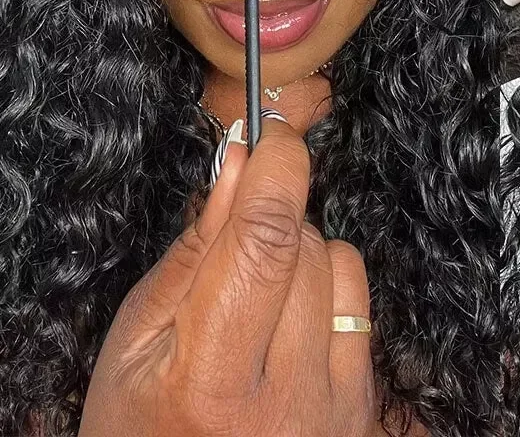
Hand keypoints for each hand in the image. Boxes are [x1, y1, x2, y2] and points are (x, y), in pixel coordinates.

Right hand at [79, 115, 375, 436]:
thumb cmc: (142, 430)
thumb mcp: (135, 343)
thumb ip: (194, 249)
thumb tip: (241, 162)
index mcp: (208, 381)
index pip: (263, 241)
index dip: (277, 168)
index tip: (272, 134)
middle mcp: (284, 398)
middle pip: (300, 243)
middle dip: (266, 225)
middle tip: (228, 267)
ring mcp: (333, 405)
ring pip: (336, 260)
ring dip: (298, 259)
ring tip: (255, 308)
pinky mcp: (363, 404)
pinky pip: (362, 296)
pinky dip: (327, 289)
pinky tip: (292, 326)